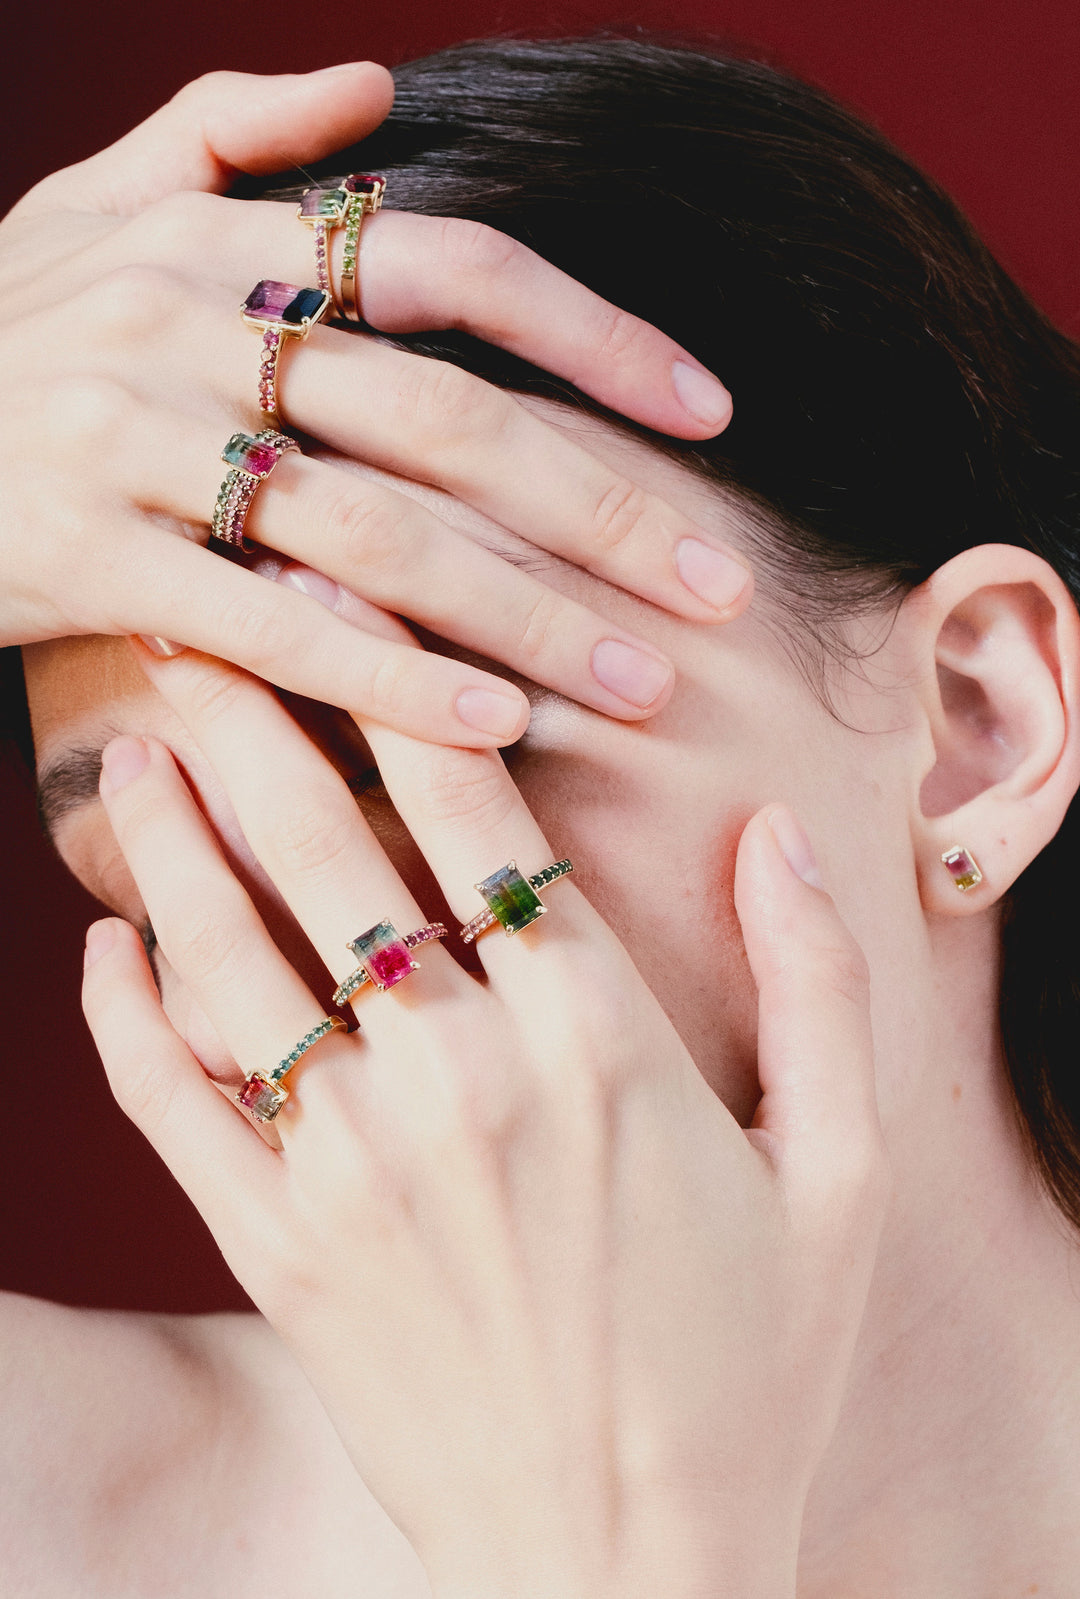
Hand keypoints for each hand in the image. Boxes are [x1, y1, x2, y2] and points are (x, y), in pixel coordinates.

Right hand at [1, 66, 750, 742]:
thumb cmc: (2, 322)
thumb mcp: (97, 195)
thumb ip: (232, 128)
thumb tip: (380, 90)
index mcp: (225, 238)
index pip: (458, 266)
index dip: (596, 335)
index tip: (712, 414)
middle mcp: (193, 326)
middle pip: (450, 421)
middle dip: (602, 509)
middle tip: (720, 593)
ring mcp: (135, 440)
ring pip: (378, 535)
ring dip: (527, 616)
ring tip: (644, 689)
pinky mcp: (87, 554)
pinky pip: (270, 626)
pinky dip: (390, 680)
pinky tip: (495, 729)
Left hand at [82, 641, 887, 1598]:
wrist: (626, 1567)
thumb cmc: (755, 1368)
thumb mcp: (841, 1172)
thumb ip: (819, 984)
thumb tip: (782, 828)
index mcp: (598, 1040)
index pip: (478, 816)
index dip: (408, 691)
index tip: (354, 605)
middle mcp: (461, 1081)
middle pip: (329, 852)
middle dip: (257, 720)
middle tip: (201, 626)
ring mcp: (353, 1170)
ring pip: (232, 958)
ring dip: (170, 839)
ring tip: (131, 742)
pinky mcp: (280, 1257)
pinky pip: (175, 1109)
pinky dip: (125, 1018)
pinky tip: (98, 945)